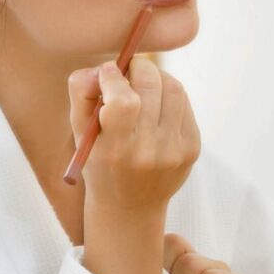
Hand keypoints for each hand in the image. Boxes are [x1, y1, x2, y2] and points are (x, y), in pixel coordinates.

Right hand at [67, 56, 200, 213]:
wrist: (130, 206)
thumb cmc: (99, 160)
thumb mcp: (80, 132)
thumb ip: (82, 93)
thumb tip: (102, 67)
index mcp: (115, 151)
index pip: (123, 102)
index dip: (114, 77)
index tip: (108, 71)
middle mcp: (148, 152)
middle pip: (151, 86)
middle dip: (138, 66)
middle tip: (129, 68)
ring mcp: (174, 151)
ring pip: (174, 88)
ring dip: (157, 76)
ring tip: (143, 82)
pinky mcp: (193, 148)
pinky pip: (185, 103)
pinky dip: (169, 93)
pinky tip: (157, 102)